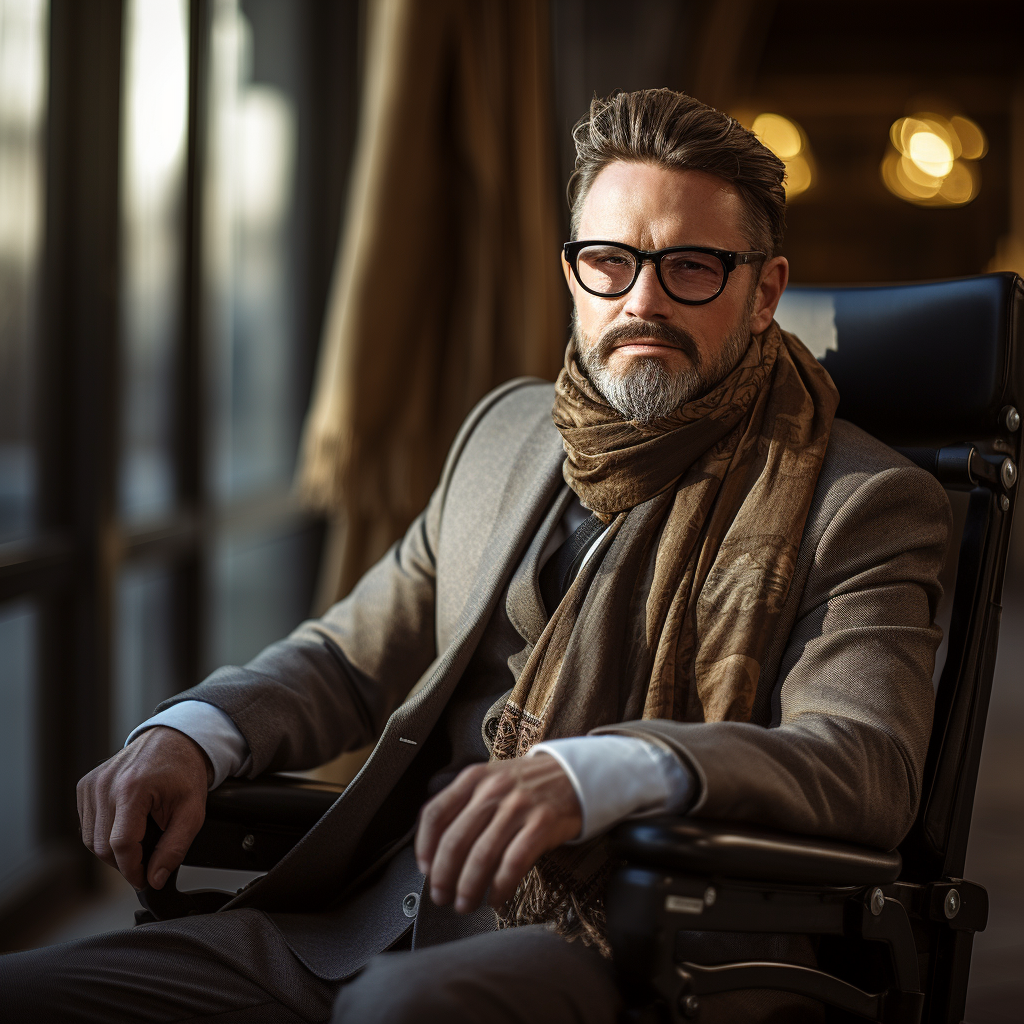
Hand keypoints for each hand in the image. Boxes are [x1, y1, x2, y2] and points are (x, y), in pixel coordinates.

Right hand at [77, 725, 212, 889]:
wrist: (175, 741)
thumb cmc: (185, 773)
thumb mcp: (193, 812)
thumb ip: (174, 848)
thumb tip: (155, 880)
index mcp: (133, 788)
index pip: (121, 845)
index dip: (133, 869)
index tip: (146, 879)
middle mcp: (106, 785)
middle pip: (103, 847)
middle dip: (125, 863)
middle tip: (147, 861)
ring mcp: (92, 784)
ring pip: (91, 840)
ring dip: (112, 851)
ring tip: (139, 842)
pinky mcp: (85, 785)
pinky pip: (88, 825)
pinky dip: (103, 834)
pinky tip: (125, 826)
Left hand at [414, 754, 581, 913]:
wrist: (573, 774)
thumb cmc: (525, 786)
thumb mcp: (490, 781)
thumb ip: (464, 806)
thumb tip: (436, 855)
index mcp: (474, 778)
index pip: (435, 813)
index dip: (424, 847)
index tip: (425, 870)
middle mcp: (493, 789)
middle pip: (455, 840)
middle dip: (444, 877)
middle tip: (442, 897)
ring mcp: (518, 806)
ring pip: (482, 856)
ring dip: (469, 888)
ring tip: (465, 904)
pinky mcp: (542, 823)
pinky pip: (514, 863)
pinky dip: (501, 887)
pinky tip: (496, 899)